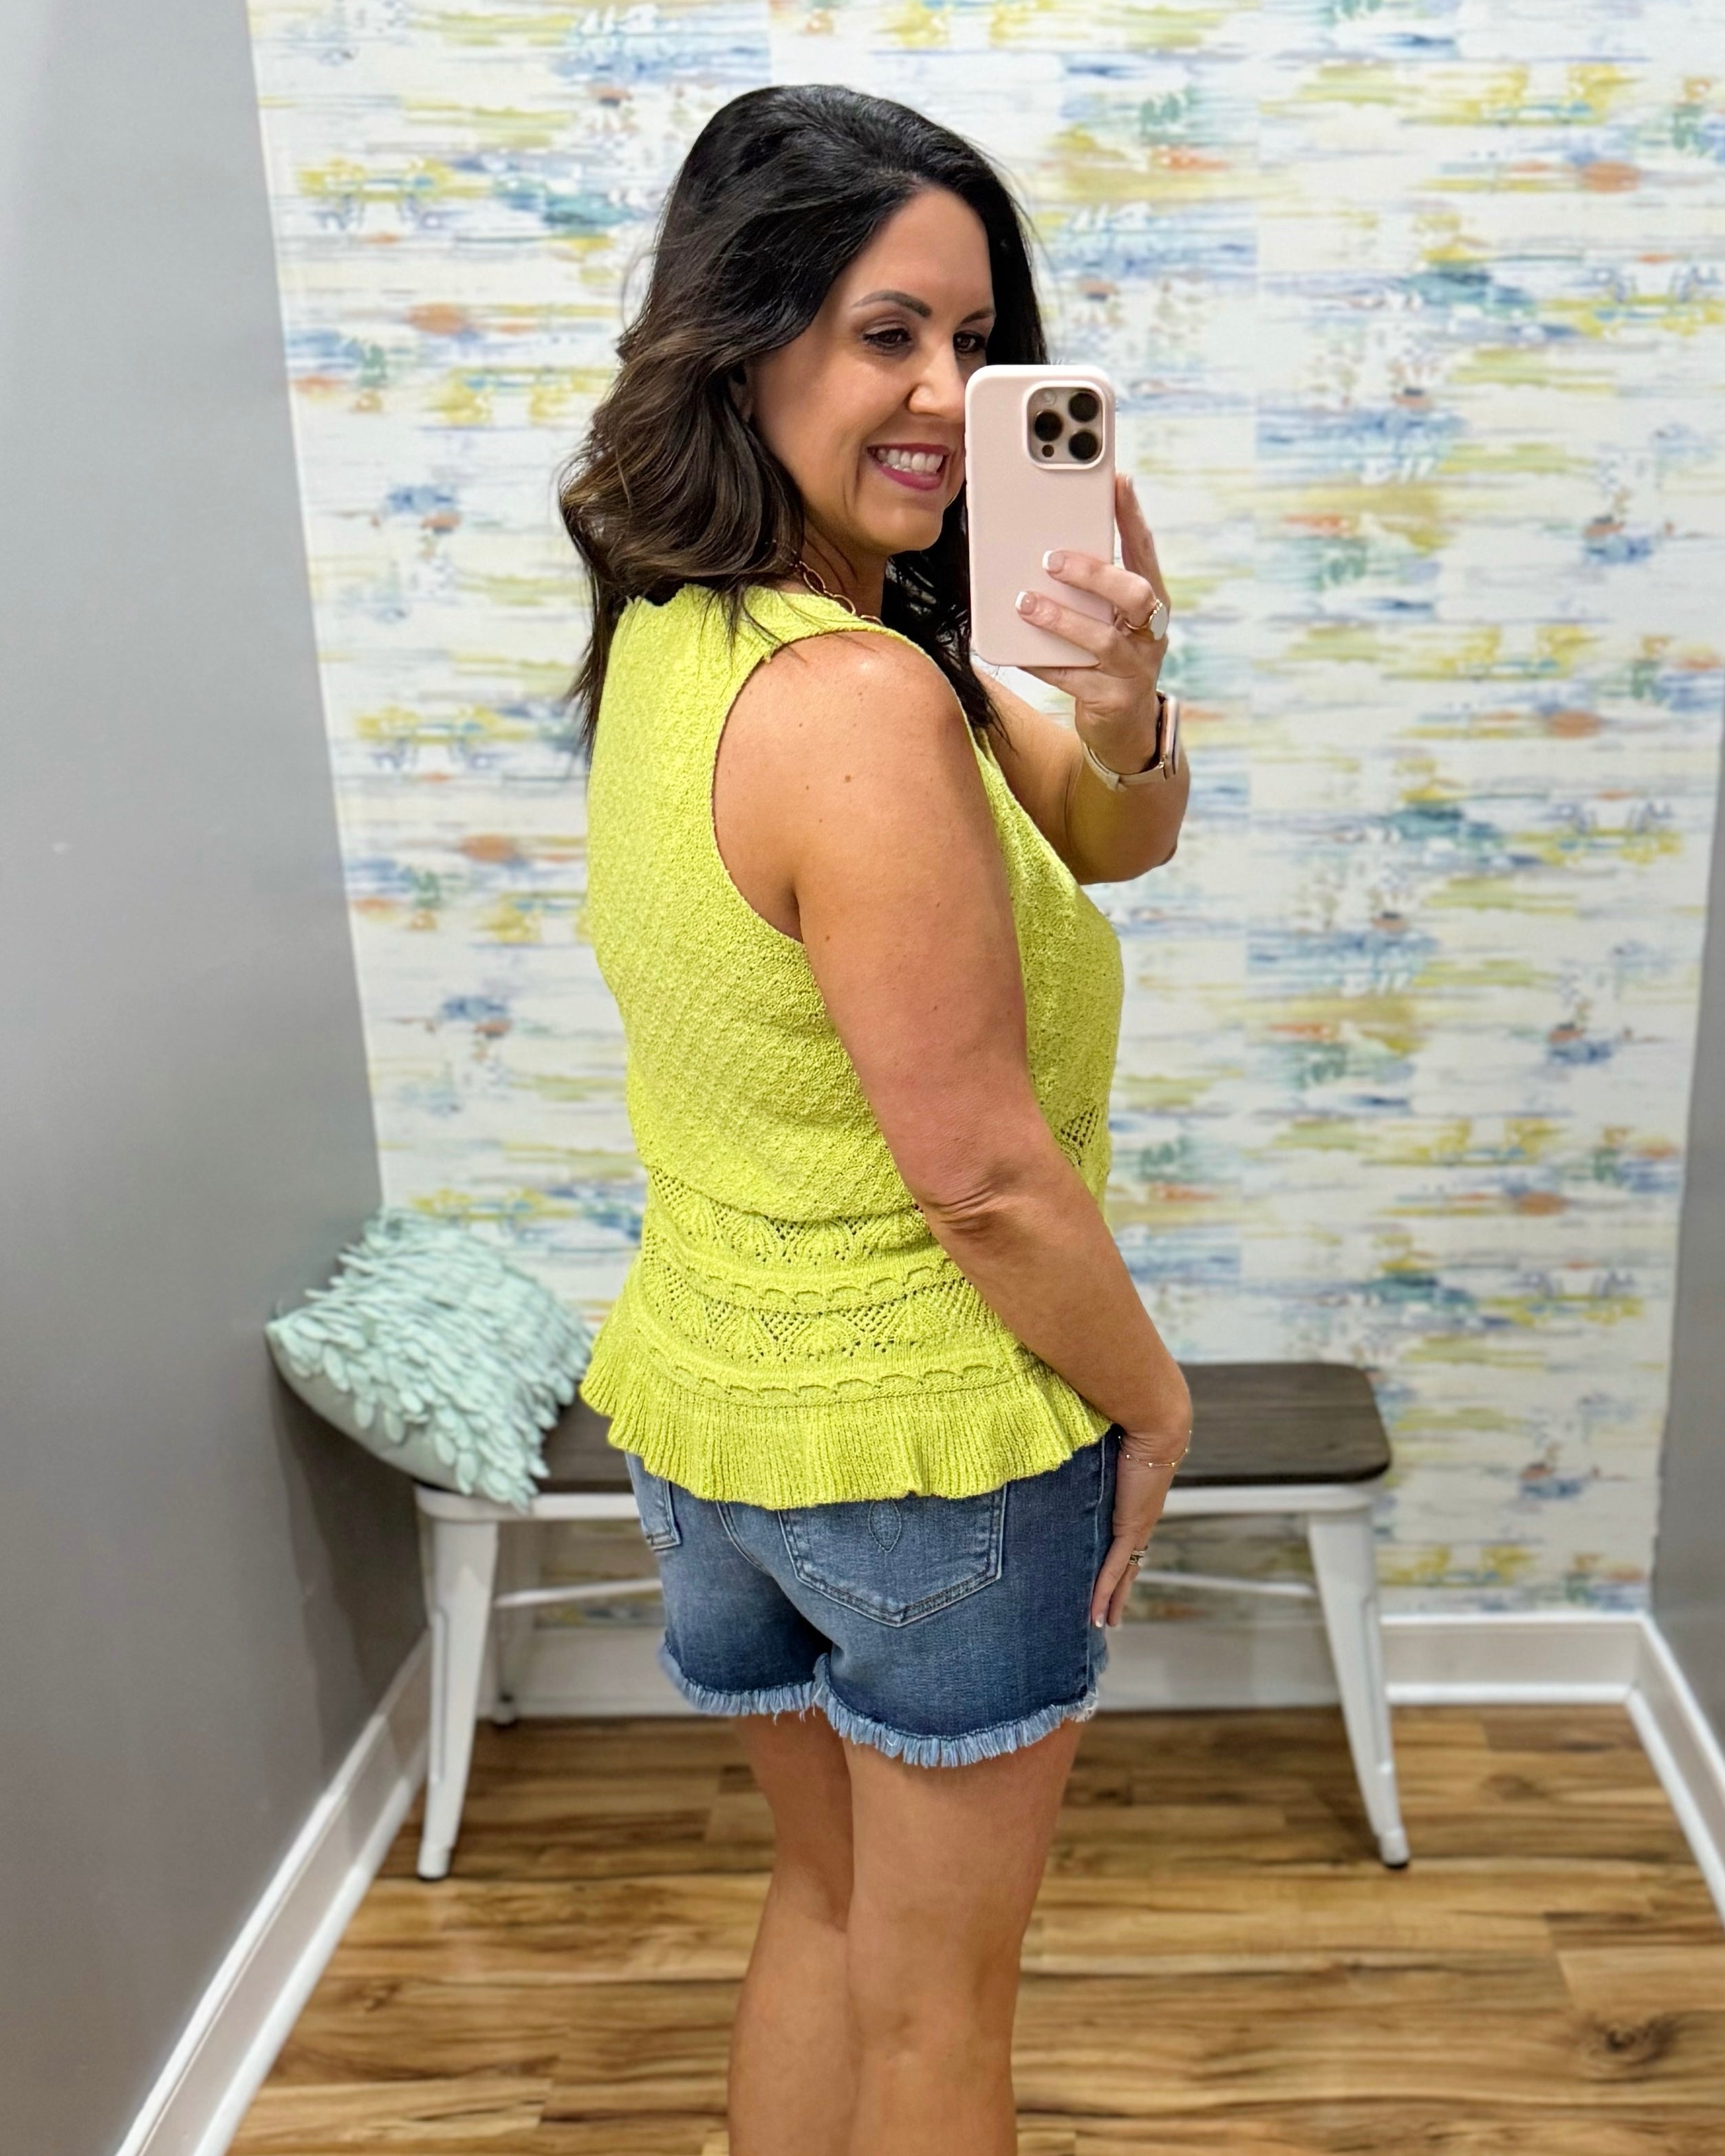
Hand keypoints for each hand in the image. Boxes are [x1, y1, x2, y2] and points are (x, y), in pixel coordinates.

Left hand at [1013, 473, 1170, 775]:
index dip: (1133, 516)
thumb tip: (1040, 548)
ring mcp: (1136, 668)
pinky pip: (1073, 678)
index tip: (1118, 480)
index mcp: (1151, 603)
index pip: (1145, 551)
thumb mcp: (1107, 620)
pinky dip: (1042, 662)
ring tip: (1025, 603)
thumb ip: (1090, 590)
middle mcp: (1151, 633)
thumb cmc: (1107, 660)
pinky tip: (1016, 650)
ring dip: (1061, 619)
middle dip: (1094, 573)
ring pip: (1103, 638)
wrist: (1124, 729)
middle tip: (1051, 558)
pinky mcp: (1113, 700)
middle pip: (1135, 594)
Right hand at [1090, 1403, 1191, 1630]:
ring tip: (1102, 1624)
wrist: (1157, 1423)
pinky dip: (1105, 1593)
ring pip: (1124, 1574)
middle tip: (1110, 1615)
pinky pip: (1114, 1568)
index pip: (1128, 1538)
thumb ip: (1095, 1448)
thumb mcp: (1109, 1443)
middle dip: (1119, 1591)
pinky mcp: (1130, 1527)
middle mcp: (1141, 1519)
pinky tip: (1096, 1614)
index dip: (1120, 1560)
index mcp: (1138, 1502)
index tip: (1112, 1575)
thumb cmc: (1134, 1422)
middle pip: (1129, 1564)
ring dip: (1113, 1601)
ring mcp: (1137, 1526)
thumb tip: (1077, 1435)